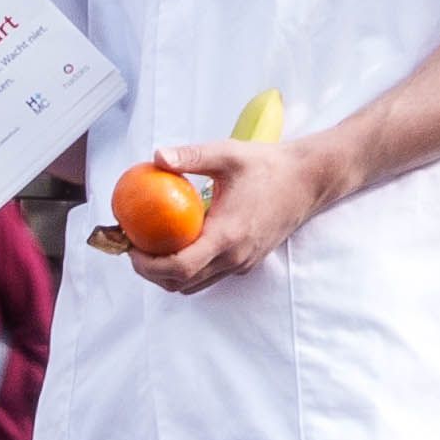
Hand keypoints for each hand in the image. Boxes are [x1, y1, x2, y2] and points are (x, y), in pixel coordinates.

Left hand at [130, 126, 352, 292]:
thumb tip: (157, 156)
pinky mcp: (247, 262)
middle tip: (132, 247)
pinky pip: (210, 276)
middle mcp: (235, 258)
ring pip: (195, 285)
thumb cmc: (269, 165)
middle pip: (181, 283)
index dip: (148, 265)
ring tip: (150, 247)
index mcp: (228, 236)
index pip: (180, 267)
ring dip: (168, 274)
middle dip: (150, 272)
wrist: (309, 180)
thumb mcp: (228, 154)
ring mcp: (243, 263)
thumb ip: (191, 156)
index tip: (129, 247)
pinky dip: (188, 268)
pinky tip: (178, 242)